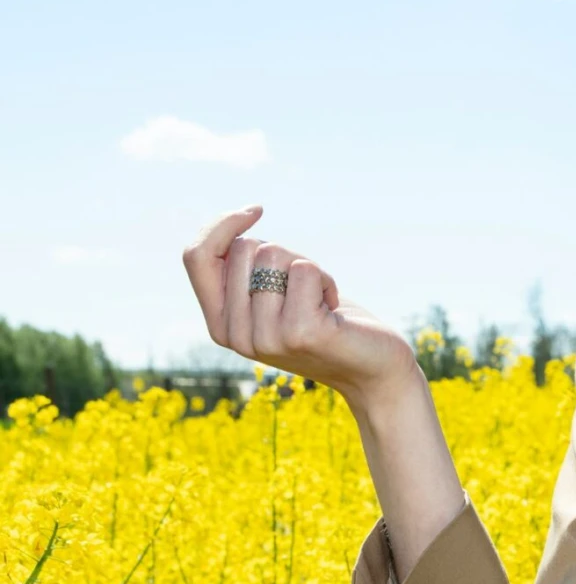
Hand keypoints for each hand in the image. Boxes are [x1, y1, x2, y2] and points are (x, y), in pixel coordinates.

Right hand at [182, 206, 420, 414]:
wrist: (372, 371)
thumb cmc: (324, 321)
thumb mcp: (273, 295)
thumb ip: (246, 271)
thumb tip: (239, 222)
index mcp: (220, 325)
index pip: (195, 256)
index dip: (221, 225)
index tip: (256, 212)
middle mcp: (236, 336)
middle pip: (243, 248)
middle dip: (282, 254)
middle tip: (305, 291)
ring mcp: (267, 337)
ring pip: (273, 254)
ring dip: (307, 268)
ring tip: (320, 302)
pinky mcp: (300, 332)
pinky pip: (304, 268)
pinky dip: (326, 278)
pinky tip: (333, 309)